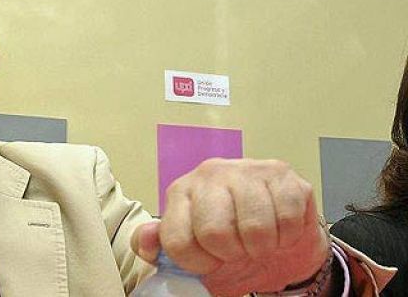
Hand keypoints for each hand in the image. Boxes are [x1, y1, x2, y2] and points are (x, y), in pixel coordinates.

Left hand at [132, 158, 328, 295]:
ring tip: (259, 240)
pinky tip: (279, 228)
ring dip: (262, 246)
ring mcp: (247, 169)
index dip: (197, 262)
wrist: (280, 244)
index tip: (209, 260)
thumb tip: (145, 239)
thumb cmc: (233, 246)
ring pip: (255, 228)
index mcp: (181, 192)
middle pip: (214, 232)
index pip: (176, 240)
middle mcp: (209, 174)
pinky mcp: (282, 174)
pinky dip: (286, 236)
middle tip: (239, 249)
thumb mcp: (193, 254)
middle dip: (231, 253)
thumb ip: (161, 248)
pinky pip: (287, 219)